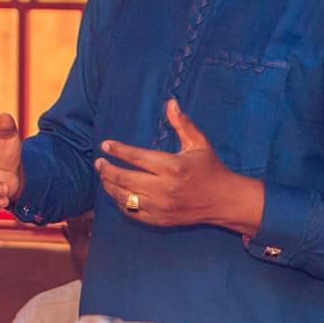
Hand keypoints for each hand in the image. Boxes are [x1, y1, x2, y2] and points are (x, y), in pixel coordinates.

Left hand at [94, 100, 264, 236]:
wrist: (223, 200)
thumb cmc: (210, 168)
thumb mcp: (199, 143)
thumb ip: (182, 124)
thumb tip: (171, 102)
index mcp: (173, 167)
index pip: (136, 157)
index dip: (118, 150)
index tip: (106, 145)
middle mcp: (165, 188)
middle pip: (124, 179)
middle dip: (107, 169)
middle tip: (100, 162)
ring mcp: (161, 207)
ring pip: (124, 197)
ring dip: (109, 186)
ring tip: (104, 176)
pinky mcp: (160, 220)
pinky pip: (132, 212)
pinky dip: (120, 202)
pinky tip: (117, 193)